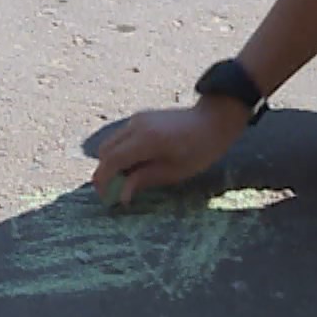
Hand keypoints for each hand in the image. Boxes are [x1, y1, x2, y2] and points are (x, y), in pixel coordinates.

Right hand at [90, 103, 245, 204]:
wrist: (212, 121)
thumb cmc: (199, 150)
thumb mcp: (174, 172)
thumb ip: (144, 180)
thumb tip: (121, 197)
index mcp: (146, 140)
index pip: (111, 161)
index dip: (103, 181)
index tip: (106, 198)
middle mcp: (136, 125)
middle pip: (105, 151)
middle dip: (105, 172)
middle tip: (117, 191)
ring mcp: (136, 119)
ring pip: (110, 143)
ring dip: (112, 162)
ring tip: (129, 178)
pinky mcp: (140, 118)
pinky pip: (120, 137)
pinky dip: (120, 152)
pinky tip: (137, 163)